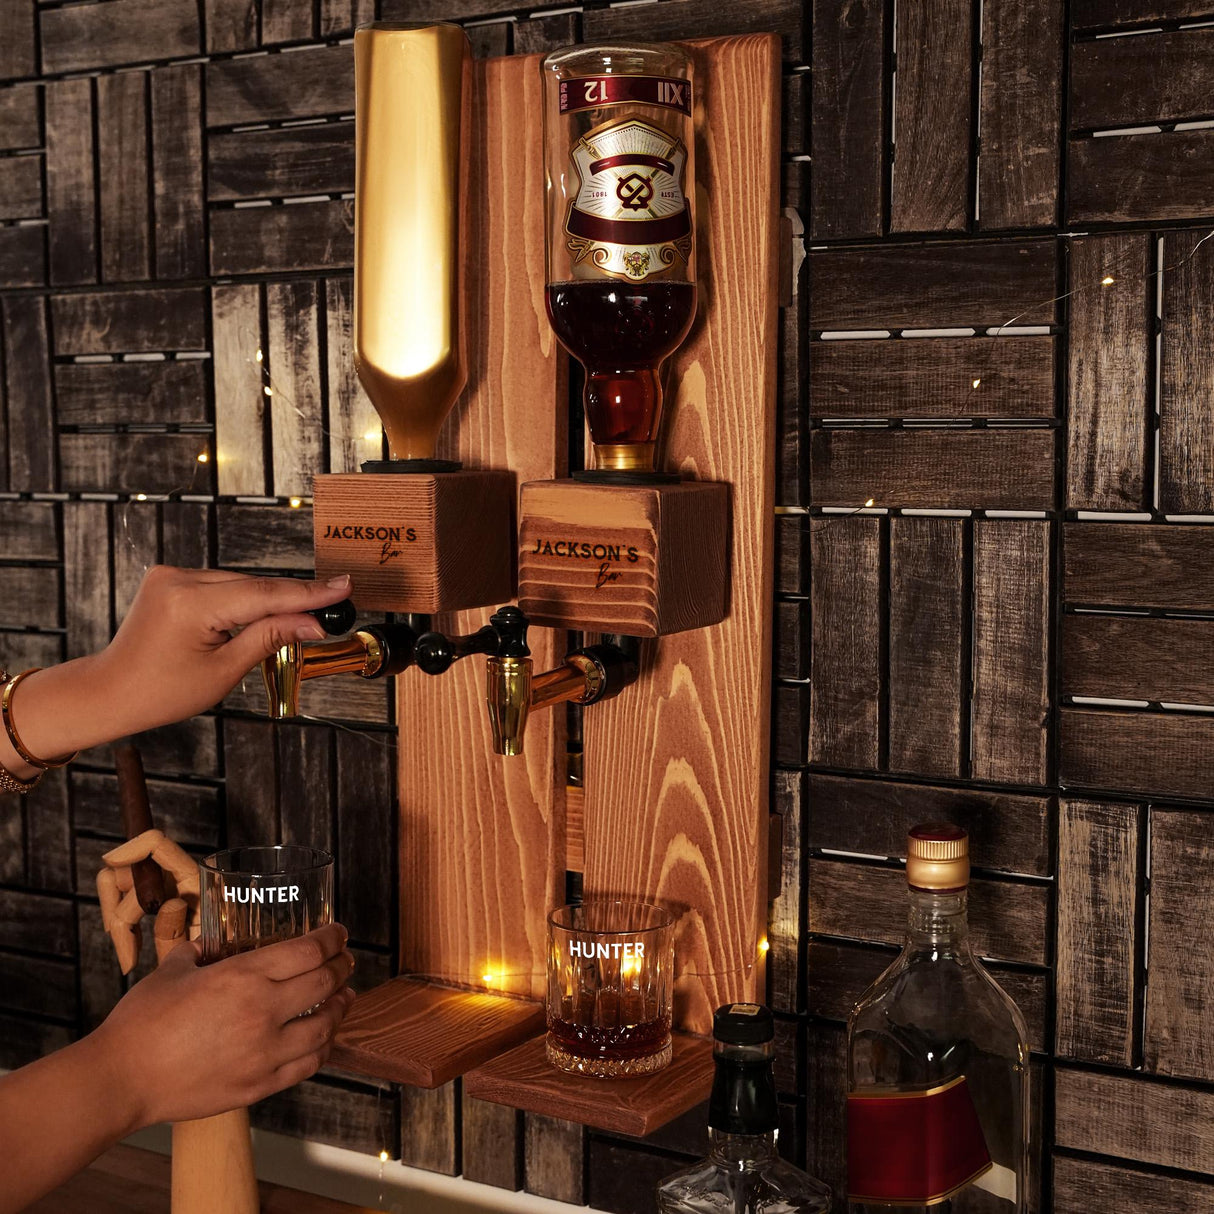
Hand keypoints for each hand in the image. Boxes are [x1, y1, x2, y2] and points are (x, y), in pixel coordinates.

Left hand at [9, 566, 351, 761]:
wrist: (111, 690)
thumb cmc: (159, 691)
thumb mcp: (224, 671)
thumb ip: (270, 637)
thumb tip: (311, 622)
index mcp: (190, 604)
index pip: (264, 594)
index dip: (308, 593)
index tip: (342, 587)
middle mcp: (178, 580)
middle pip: (254, 586)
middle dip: (292, 599)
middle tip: (332, 609)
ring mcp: (171, 575)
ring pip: (239, 583)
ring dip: (267, 600)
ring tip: (300, 618)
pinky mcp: (170, 578)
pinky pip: (221, 583)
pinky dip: (243, 598)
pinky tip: (261, 613)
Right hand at [91, 924, 355, 1128]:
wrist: (122, 1079)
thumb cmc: (141, 1022)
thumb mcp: (172, 969)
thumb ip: (198, 950)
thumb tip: (208, 941)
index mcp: (243, 976)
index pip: (309, 950)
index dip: (332, 939)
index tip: (339, 933)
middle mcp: (262, 1012)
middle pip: (325, 983)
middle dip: (342, 967)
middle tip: (345, 961)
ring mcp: (264, 1053)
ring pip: (325, 1027)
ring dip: (340, 1008)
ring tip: (345, 997)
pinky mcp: (259, 1086)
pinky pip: (307, 1065)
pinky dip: (323, 1048)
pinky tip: (323, 1039)